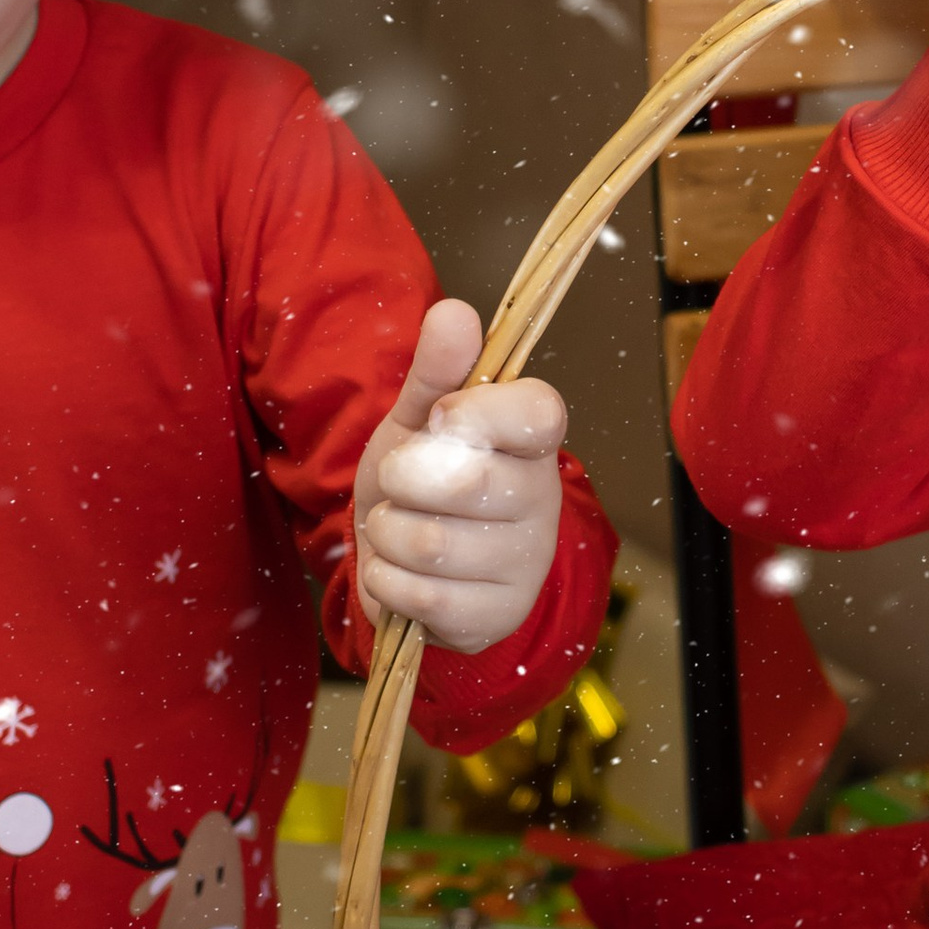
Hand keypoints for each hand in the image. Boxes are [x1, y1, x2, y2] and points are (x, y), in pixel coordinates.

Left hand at [352, 301, 566, 657]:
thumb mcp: (418, 422)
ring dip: (388, 532)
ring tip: (397, 527)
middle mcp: (543, 500)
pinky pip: (419, 594)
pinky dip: (385, 580)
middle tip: (399, 482)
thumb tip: (456, 312)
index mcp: (533, 440)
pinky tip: (398, 571)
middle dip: (402, 480)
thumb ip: (436, 372)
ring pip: (432, 543)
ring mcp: (525, 564)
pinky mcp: (497, 616)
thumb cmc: (420, 483)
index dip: (476, 412)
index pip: (538, 411)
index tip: (440, 419)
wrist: (409, 565)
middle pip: (465, 480)